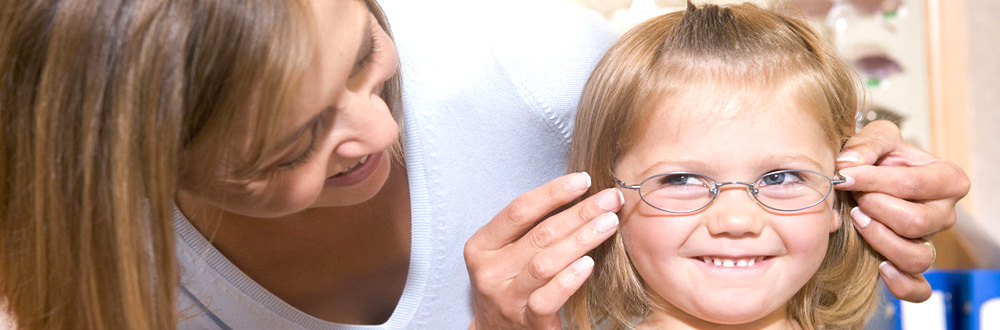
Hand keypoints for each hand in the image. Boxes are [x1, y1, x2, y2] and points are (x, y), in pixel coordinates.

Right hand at [464, 172, 622, 329]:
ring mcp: (507, 298)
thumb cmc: (509, 282)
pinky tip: (589, 264)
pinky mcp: (527, 322)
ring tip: (608, 223)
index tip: (583, 180)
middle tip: (609, 199)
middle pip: (539, 234)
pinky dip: (569, 279)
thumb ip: (530, 228)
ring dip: (581, 239)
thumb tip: (578, 194)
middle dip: (579, 212)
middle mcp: (490, 271)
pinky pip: (548, 298)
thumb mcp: (505, 252)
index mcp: (482, 246)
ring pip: (546, 263)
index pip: (519, 210)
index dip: (553, 192)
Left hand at [836, 120, 969, 301]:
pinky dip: (901, 284)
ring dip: (880, 239)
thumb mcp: (876, 138)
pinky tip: (879, 267)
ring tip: (858, 221)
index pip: (912, 185)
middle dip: (875, 208)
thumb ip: (866, 145)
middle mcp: (943, 214)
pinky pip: (918, 289)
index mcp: (947, 179)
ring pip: (916, 256)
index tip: (843, 176)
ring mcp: (929, 242)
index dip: (873, 181)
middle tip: (854, 198)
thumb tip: (849, 165)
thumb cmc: (877, 157)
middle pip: (915, 222)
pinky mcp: (912, 265)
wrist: (865, 179)